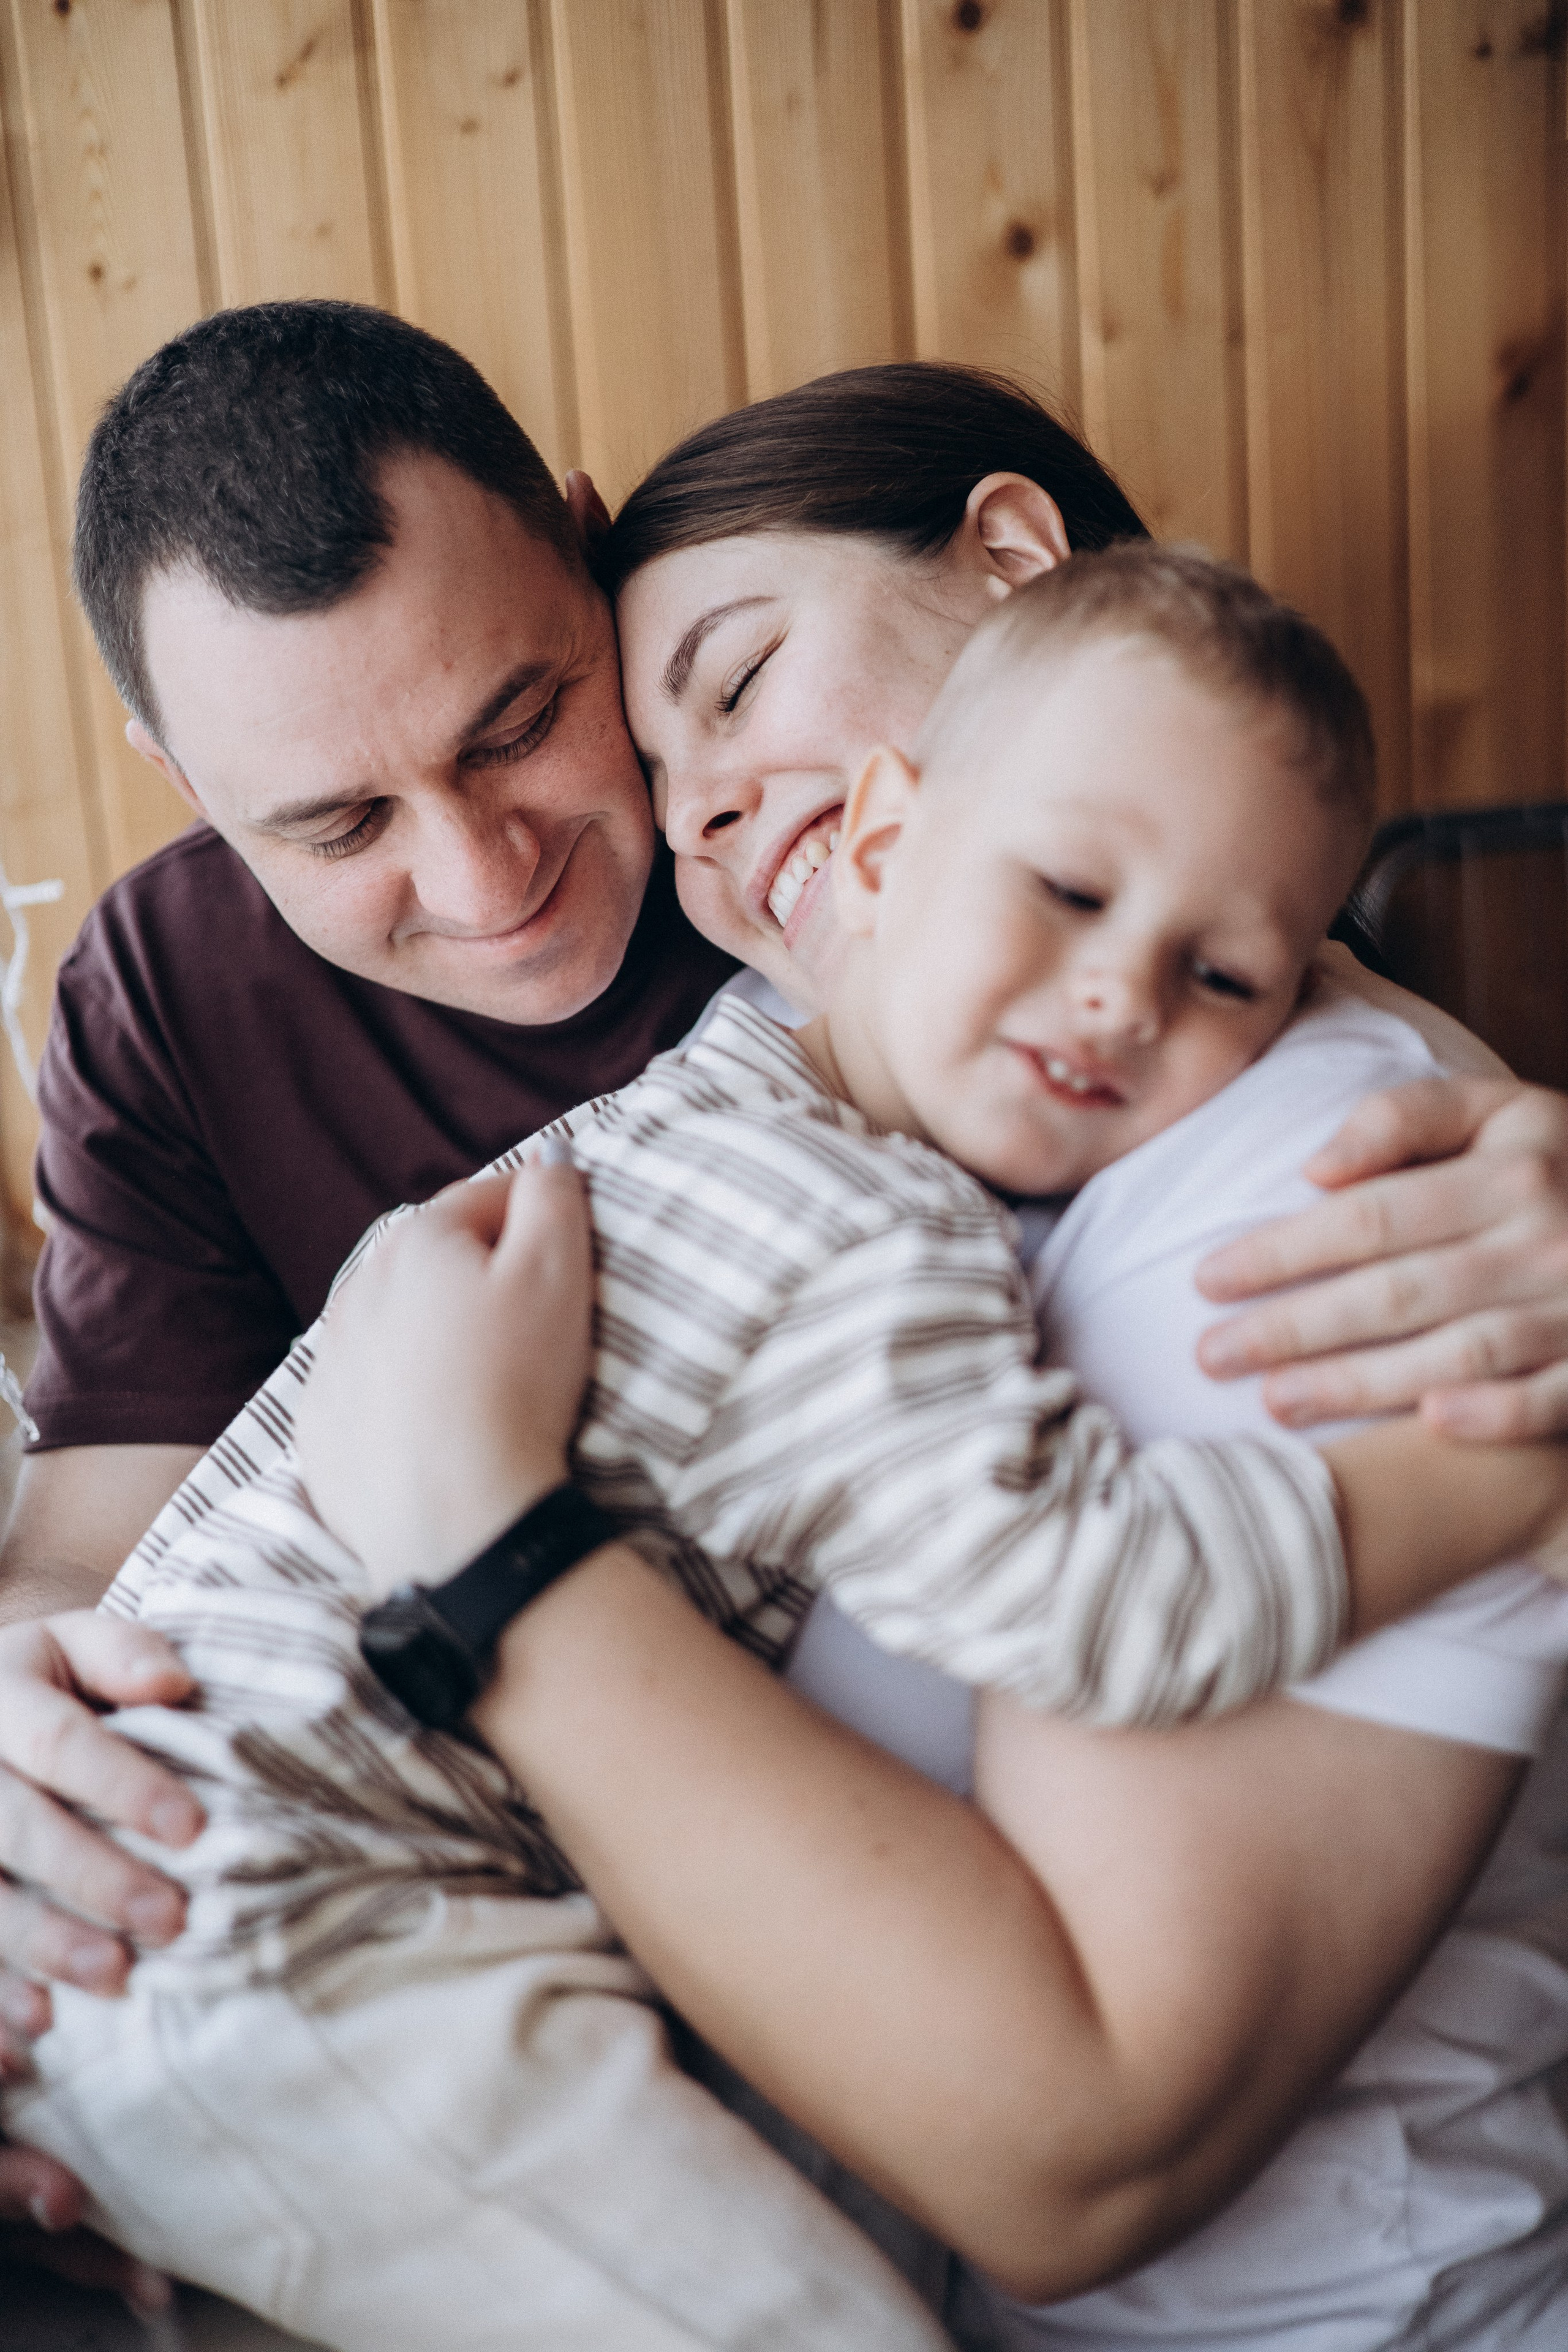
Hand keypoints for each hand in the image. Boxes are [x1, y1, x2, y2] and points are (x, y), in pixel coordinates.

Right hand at [0, 1611, 198, 2307]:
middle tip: (168, 1922)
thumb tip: (174, 1684)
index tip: (194, 1830)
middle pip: (19, 1827)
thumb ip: (121, 1653)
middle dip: (92, 1877)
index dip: (124, 1784)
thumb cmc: (36, 1683)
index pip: (62, 1742)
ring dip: (38, 1945)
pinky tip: (23, 2046)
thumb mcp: (68, 1645)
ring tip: (109, 1979)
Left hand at [295, 1159, 594, 1596]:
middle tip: (533, 1326)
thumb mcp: (558, 1273)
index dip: (539, 1220)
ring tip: (488, 1380)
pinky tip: (443, 1426)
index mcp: (417, 1239)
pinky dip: (403, 1397)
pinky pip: (370, 1392)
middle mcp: (357, 1288)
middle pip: (436, 1261)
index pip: (489, 1199)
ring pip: (397, 1324)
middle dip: (481, 1277)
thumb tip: (552, 1153)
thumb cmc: (515, 1385)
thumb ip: (554, 1197)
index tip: (569, 1259)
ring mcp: (330, 1360)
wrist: (455, 1517)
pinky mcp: (322, 1427)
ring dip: (437, 1334)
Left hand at [1196, 1077, 1567, 1437]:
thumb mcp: (1498, 1109)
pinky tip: (1426, 1428)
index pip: (1369, 1217)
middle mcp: (1542, 1240)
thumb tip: (1315, 1167)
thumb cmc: (1558, 1162)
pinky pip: (1550, 1399)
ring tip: (1272, 1401)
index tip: (1207, 1278)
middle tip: (1208, 1355)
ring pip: (1454, 1352)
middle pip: (1396, 1291)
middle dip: (1293, 1327)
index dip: (1282, 1250)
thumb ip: (1404, 1119)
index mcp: (1508, 1172)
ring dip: (1360, 1382)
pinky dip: (1494, 1414)